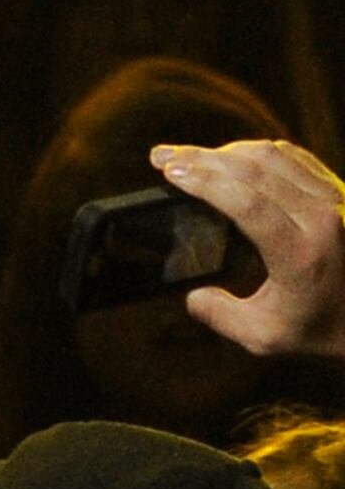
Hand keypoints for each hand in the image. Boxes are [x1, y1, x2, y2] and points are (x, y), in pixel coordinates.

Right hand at [158, 137, 344, 357]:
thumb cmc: (323, 326)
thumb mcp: (265, 336)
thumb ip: (220, 317)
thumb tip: (193, 294)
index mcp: (303, 254)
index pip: (248, 203)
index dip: (204, 183)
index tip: (168, 173)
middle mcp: (325, 219)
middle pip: (254, 171)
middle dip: (201, 158)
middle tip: (162, 157)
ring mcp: (337, 199)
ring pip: (272, 156)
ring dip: (223, 151)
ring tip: (189, 157)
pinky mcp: (340, 190)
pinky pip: (292, 157)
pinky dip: (253, 152)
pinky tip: (228, 158)